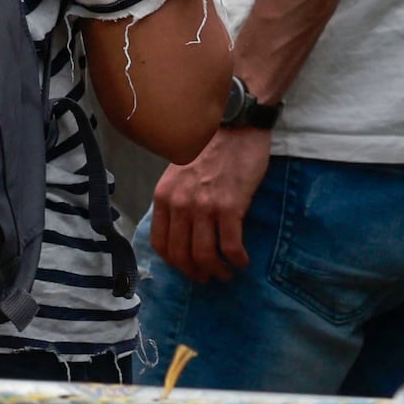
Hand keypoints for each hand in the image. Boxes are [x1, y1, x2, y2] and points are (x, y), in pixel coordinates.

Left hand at [147, 125, 269, 284]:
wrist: (235, 126)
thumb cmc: (210, 147)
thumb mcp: (179, 172)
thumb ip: (176, 199)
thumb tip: (180, 229)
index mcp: (164, 196)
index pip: (161, 244)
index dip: (175, 263)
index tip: (189, 267)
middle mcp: (179, 204)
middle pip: (182, 255)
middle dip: (196, 273)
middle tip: (209, 277)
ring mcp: (204, 206)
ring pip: (205, 256)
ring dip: (217, 271)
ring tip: (227, 272)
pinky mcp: (230, 207)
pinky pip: (231, 246)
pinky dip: (237, 260)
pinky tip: (242, 260)